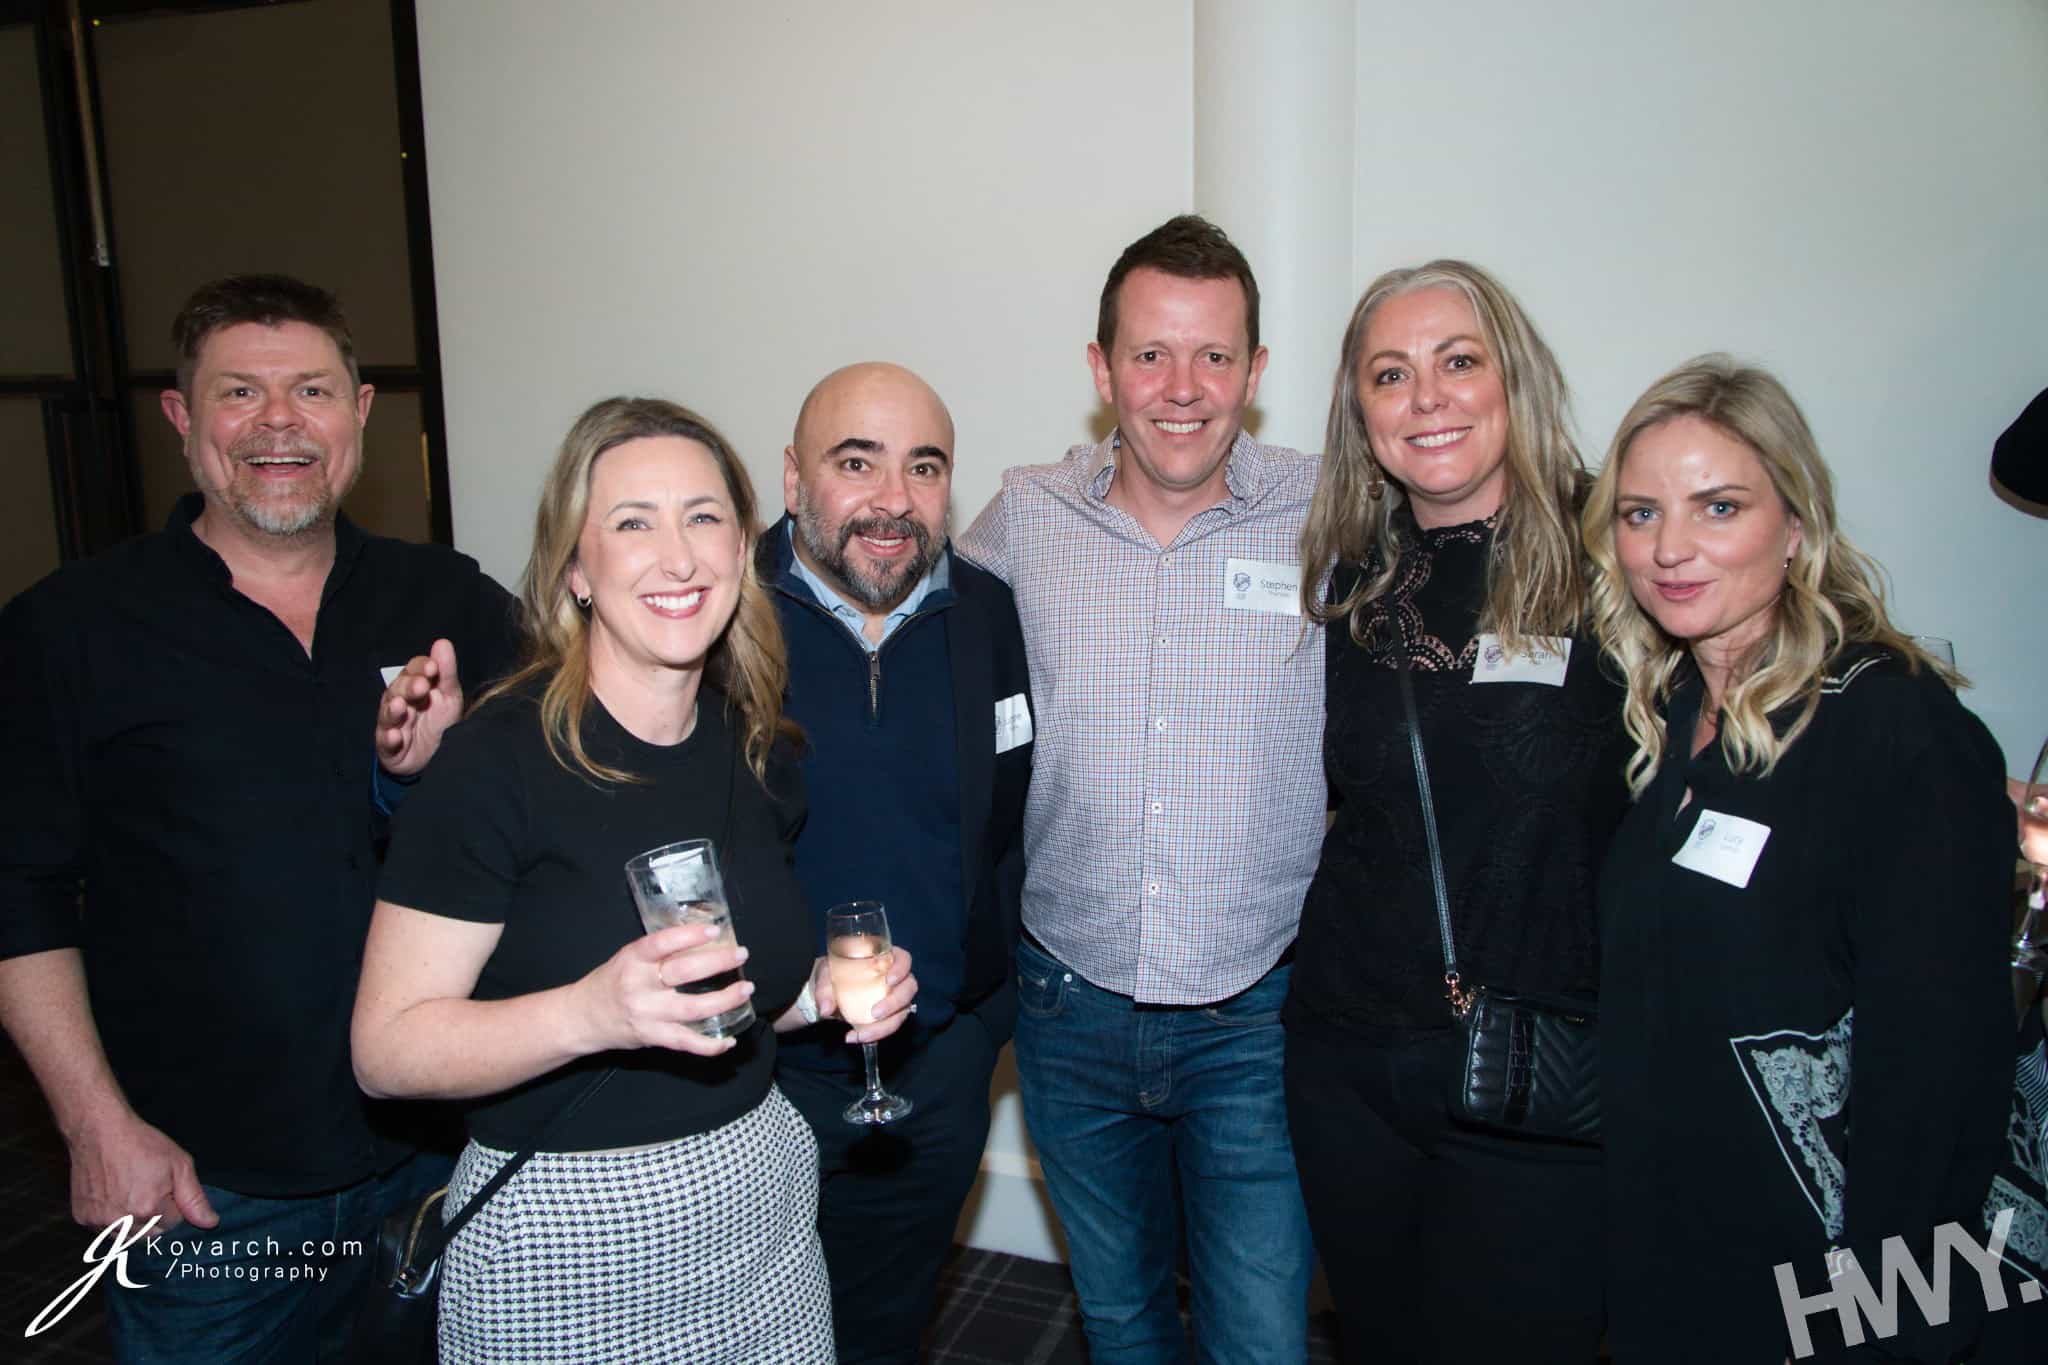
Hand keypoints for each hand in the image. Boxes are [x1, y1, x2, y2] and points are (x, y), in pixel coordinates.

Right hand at [66, 1107, 215, 1232]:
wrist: (100, 1132)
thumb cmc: (141, 1144)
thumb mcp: (180, 1165)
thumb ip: (195, 1198)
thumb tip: (210, 1223)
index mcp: (148, 1209)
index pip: (173, 1223)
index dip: (173, 1204)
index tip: (164, 1186)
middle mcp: (122, 1221)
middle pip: (151, 1235)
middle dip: (156, 1217)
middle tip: (148, 1189)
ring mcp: (99, 1222)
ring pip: (128, 1237)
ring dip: (134, 1223)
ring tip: (132, 1193)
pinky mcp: (82, 1218)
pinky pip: (105, 1232)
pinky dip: (113, 1221)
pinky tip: (114, 1198)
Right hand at [376, 639, 465, 777]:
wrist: (435, 759)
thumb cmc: (439, 722)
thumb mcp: (448, 696)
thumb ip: (446, 672)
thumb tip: (442, 642)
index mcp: (414, 686)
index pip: (413, 671)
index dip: (420, 667)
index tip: (433, 667)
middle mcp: (399, 702)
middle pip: (398, 689)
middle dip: (408, 686)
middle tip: (421, 686)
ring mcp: (392, 725)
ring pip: (388, 714)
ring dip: (393, 710)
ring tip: (401, 706)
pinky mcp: (389, 748)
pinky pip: (386, 742)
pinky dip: (389, 739)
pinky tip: (395, 736)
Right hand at [572, 923, 753, 1056]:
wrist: (581, 1018)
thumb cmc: (611, 982)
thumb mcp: (628, 959)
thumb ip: (658, 952)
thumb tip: (701, 937)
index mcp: (632, 960)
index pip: (662, 943)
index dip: (689, 935)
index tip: (715, 930)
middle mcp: (639, 986)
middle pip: (684, 973)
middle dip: (717, 963)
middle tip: (740, 954)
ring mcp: (647, 1014)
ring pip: (692, 1008)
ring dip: (724, 1000)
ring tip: (745, 989)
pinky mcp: (652, 1036)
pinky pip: (685, 1042)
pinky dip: (710, 1044)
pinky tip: (729, 1040)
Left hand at [813, 945, 917, 1045]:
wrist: (829, 994)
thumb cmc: (833, 975)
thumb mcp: (825, 974)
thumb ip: (824, 988)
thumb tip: (826, 1009)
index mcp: (885, 959)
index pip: (904, 959)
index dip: (901, 969)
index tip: (889, 980)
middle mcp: (896, 979)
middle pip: (909, 988)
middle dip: (895, 1002)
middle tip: (875, 1013)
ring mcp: (895, 998)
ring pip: (903, 1012)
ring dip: (885, 1025)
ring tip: (862, 1034)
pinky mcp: (890, 1016)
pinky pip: (890, 1026)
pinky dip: (875, 1034)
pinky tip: (856, 1036)